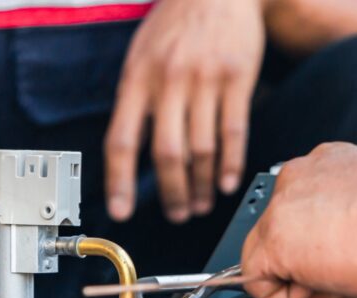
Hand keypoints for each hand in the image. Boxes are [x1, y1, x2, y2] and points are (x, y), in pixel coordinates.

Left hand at [104, 0, 265, 223]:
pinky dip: (230, 164)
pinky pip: (233, 131)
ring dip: (203, 185)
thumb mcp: (142, 56)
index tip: (121, 211)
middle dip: (173, 193)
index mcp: (138, 78)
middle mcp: (168, 80)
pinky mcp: (236, 78)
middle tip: (178, 214)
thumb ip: (137, 102)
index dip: (119, 181)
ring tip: (203, 203)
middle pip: (167, 154)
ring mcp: (204, 79)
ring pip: (201, 149)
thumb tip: (132, 155)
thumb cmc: (176, 24)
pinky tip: (226, 183)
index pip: (122, 140)